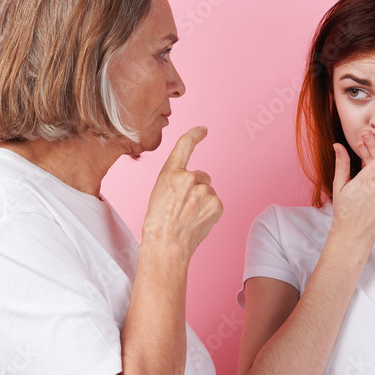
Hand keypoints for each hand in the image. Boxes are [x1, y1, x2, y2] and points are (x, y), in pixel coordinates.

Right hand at [142, 126, 222, 259]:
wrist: (166, 245)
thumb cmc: (158, 223)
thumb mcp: (159, 193)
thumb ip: (176, 182)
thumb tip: (196, 183)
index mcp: (171, 173)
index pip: (184, 145)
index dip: (195, 134)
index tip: (202, 129)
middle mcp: (189, 178)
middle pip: (202, 177)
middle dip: (196, 188)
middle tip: (183, 206)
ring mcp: (205, 192)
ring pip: (208, 192)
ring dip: (202, 202)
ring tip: (187, 216)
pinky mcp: (216, 205)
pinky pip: (215, 204)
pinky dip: (209, 211)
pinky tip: (197, 221)